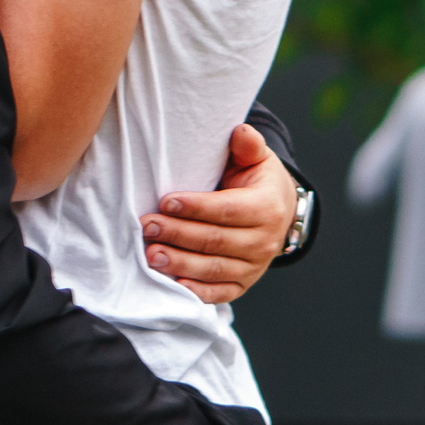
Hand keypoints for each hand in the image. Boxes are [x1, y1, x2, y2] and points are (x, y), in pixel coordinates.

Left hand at [144, 124, 297, 303]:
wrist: (278, 211)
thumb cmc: (257, 180)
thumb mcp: (258, 158)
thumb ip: (248, 145)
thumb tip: (240, 132)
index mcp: (267, 208)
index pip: (227, 210)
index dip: (195, 207)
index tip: (165, 201)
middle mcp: (264, 241)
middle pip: (215, 241)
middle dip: (177, 234)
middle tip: (147, 226)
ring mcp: (254, 267)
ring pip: (213, 268)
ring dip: (180, 263)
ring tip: (150, 255)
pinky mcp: (243, 284)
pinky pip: (220, 292)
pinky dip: (196, 291)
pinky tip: (172, 284)